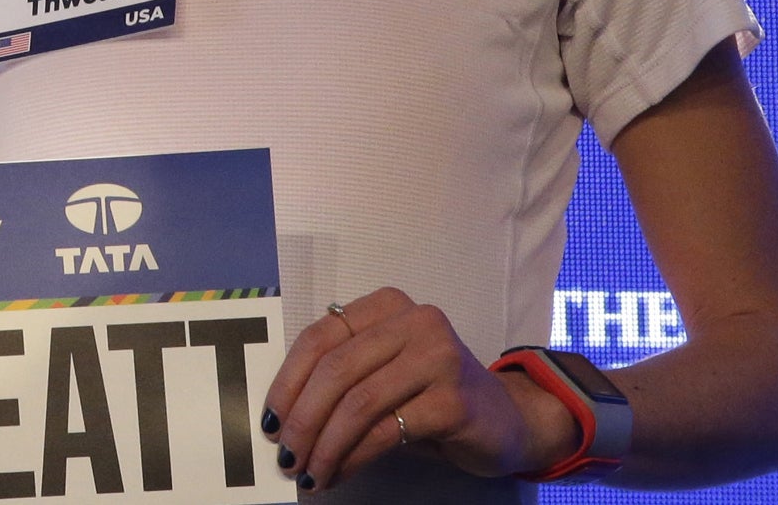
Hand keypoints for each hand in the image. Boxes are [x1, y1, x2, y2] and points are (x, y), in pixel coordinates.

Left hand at [261, 287, 579, 492]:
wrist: (508, 420)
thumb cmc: (431, 396)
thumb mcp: (383, 372)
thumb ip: (341, 377)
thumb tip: (282, 417)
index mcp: (386, 305)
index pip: (320, 337)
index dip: (287, 381)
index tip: (270, 420)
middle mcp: (415, 321)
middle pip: (335, 370)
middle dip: (302, 419)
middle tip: (285, 457)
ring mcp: (438, 357)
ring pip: (357, 403)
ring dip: (324, 445)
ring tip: (307, 472)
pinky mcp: (453, 400)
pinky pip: (385, 431)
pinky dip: (352, 457)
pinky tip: (338, 473)